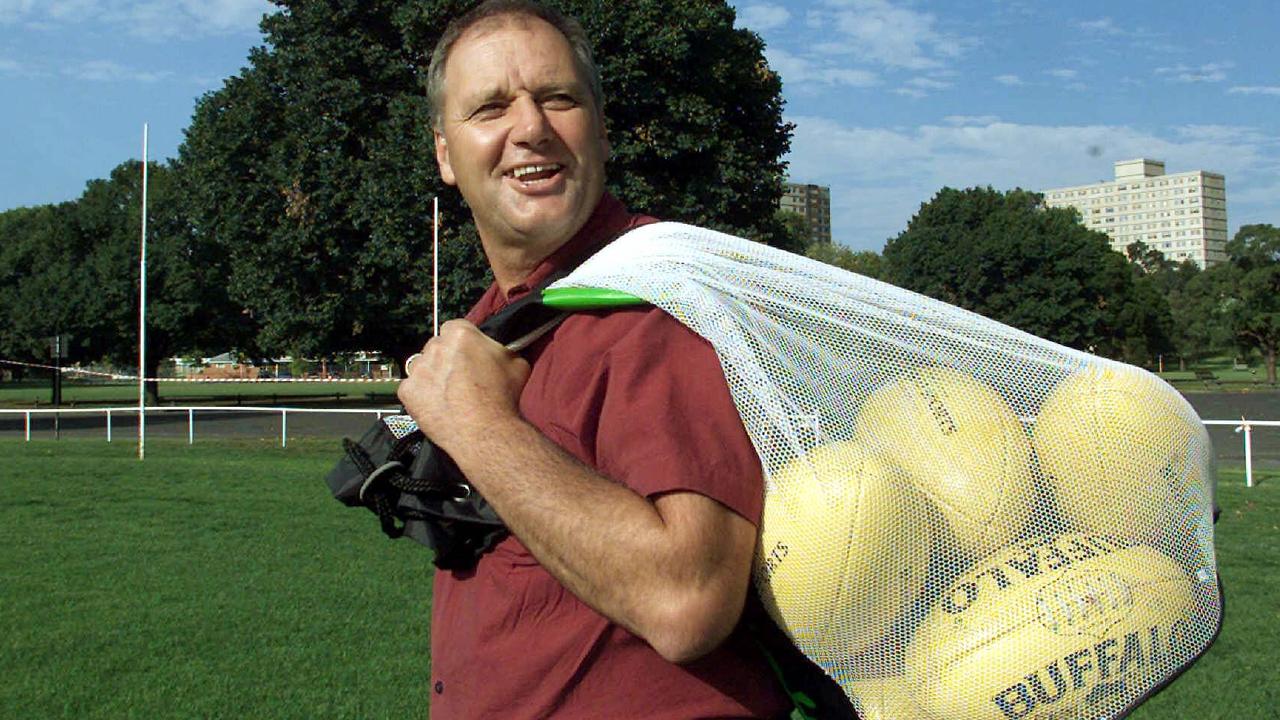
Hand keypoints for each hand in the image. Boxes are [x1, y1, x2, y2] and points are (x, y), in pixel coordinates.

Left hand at [397, 319, 530, 450]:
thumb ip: (501, 350)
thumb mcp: (516, 362)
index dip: (464, 343)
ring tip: (450, 395)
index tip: (470, 355)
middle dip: (447, 358)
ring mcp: (418, 369)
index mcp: (460, 334)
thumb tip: (500, 351)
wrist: (485, 432)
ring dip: (433, 376)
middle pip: (438, 346)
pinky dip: (422, 396)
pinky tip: (440, 406)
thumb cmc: (502, 397)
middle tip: (462, 377)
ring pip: (423, 366)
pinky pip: (412, 388)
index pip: (456, 328)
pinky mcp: (407, 392)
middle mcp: (435, 347)